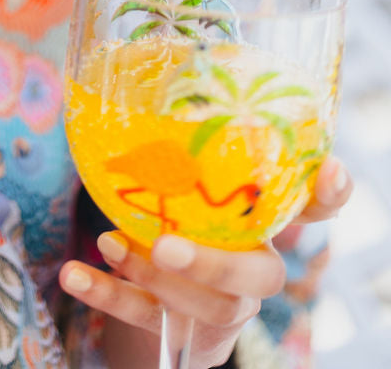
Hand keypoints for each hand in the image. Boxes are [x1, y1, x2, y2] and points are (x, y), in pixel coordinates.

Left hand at [59, 156, 352, 368]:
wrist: (171, 295)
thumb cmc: (187, 218)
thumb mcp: (194, 182)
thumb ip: (189, 143)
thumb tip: (152, 70)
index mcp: (265, 224)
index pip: (314, 206)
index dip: (327, 192)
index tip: (328, 170)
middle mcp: (255, 269)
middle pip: (257, 277)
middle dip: (211, 264)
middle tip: (166, 246)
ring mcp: (222, 306)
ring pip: (206, 307)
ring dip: (149, 274)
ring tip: (108, 241)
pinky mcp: (184, 331)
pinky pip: (149, 319)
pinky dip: (107, 296)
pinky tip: (73, 274)